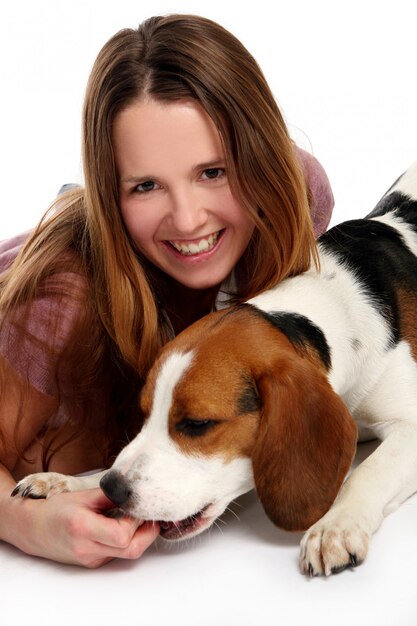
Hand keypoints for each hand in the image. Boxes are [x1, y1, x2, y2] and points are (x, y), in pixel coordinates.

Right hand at [7, 488, 159, 567]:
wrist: (33, 529)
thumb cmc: (56, 509)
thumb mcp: (83, 495)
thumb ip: (111, 495)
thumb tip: (135, 493)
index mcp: (83, 528)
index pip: (122, 534)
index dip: (137, 521)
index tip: (139, 506)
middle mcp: (88, 548)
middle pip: (131, 551)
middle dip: (148, 533)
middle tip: (151, 516)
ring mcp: (91, 559)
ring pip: (127, 554)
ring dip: (140, 537)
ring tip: (139, 518)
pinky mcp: (93, 562)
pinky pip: (117, 554)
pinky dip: (126, 541)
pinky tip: (124, 526)